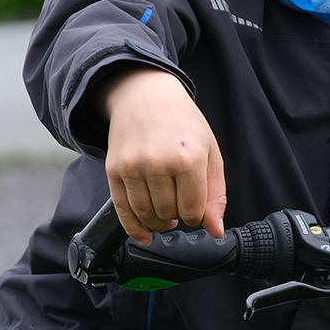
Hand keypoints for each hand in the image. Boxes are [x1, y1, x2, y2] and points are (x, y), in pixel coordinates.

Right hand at [98, 67, 226, 243]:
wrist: (144, 95)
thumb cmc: (182, 122)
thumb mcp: (210, 152)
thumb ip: (215, 194)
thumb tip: (215, 230)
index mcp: (188, 158)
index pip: (192, 211)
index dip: (197, 217)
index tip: (196, 208)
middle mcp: (158, 163)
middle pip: (169, 215)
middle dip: (177, 216)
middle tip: (179, 203)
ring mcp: (133, 167)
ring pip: (147, 215)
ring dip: (158, 223)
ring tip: (165, 214)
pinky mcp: (114, 170)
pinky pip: (122, 211)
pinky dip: (134, 228)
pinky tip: (145, 234)